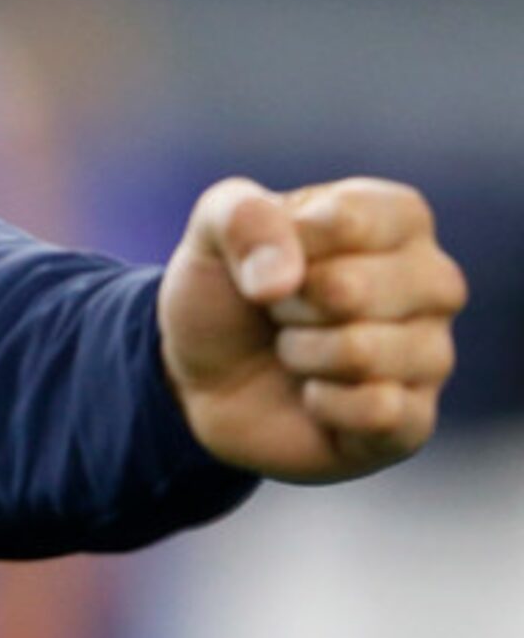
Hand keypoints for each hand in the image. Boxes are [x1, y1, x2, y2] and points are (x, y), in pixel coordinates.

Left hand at [160, 177, 465, 483]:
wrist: (204, 377)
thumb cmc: (227, 291)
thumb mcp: (212, 231)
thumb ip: (241, 219)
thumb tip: (283, 280)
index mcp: (398, 218)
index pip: (350, 221)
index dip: (288, 245)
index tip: (273, 256)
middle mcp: (433, 281)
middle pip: (353, 290)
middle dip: (289, 305)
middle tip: (279, 310)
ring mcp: (432, 353)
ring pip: (363, 353)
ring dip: (300, 353)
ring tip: (293, 350)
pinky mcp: (415, 419)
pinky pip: (379, 411)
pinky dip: (322, 404)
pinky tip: (314, 396)